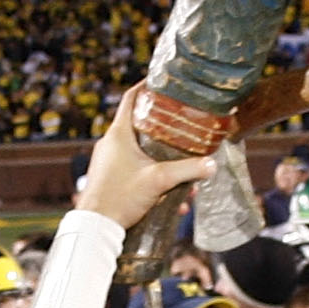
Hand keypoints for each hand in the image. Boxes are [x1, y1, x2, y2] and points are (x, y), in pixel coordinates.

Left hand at [75, 87, 216, 229]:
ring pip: (141, 151)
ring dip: (163, 161)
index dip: (147, 86)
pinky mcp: (110, 176)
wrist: (96, 226)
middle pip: (141, 124)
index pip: (131, 98)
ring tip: (183, 174)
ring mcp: (109, 160)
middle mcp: (111, 143)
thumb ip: (187, 170)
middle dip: (165, 130)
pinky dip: (153, 177)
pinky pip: (135, 169)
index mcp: (119, 133)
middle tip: (184, 127)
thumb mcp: (158, 180)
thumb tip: (212, 165)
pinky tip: (171, 197)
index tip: (163, 82)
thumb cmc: (120, 197)